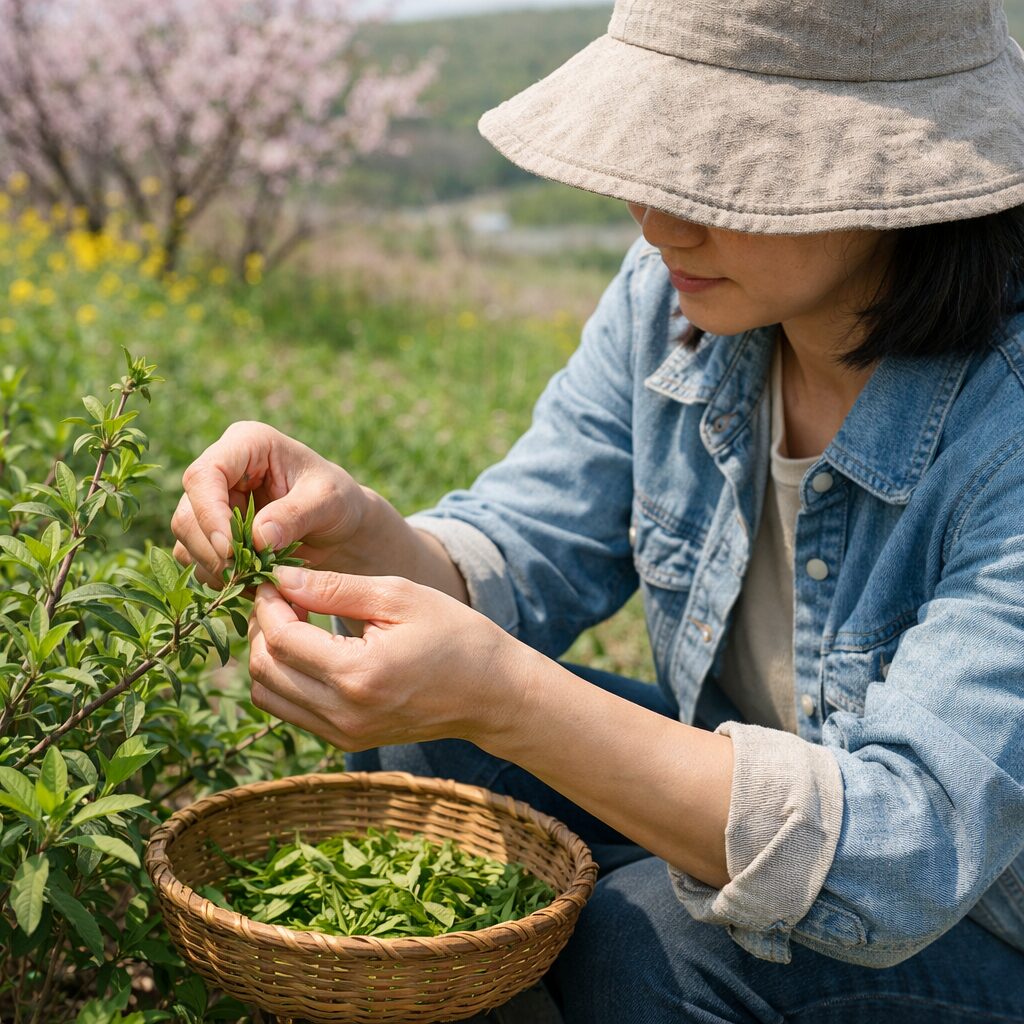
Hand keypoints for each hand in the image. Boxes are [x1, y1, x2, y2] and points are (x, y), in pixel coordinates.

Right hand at [171, 421, 368, 587]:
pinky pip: (195, 558)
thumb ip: (295, 515)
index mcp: (247, 443)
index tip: (231, 549)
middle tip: (247, 575)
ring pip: (186, 538)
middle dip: (213, 549)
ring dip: (216, 567)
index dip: (210, 513)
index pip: (205, 475)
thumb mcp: (328, 502)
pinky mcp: (209, 530)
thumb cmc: (338, 501)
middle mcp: (221, 468)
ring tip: (256, 579)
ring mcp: (211, 500)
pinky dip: (219, 577)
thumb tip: (258, 538)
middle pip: (188, 512)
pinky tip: (251, 581)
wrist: (340, 525)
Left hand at [247, 566, 527, 751]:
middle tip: (282, 597)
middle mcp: (344, 714)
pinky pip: (290, 711)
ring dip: (269, 655)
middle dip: (262, 627)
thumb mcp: (398, 596)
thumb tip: (280, 579)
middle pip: (264, 669)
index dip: (267, 603)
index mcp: (358, 673)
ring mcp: (344, 735)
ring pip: (267, 696)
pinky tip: (310, 650)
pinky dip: (286, 679)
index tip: (274, 578)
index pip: (281, 638)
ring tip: (294, 622)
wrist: (492, 693)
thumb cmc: (454, 634)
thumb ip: (334, 588)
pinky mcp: (346, 742)